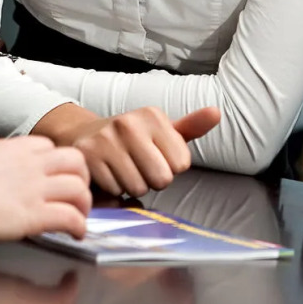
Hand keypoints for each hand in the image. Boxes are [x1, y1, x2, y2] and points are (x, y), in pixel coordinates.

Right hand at [0, 135, 91, 246]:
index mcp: (12, 149)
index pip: (48, 147)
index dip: (55, 163)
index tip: (53, 176)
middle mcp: (29, 164)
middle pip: (75, 161)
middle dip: (81, 178)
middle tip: (77, 195)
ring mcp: (35, 188)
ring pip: (79, 188)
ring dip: (84, 204)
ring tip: (80, 218)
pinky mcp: (34, 214)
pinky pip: (70, 216)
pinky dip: (79, 226)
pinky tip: (76, 234)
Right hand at [33, 103, 220, 196]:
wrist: (85, 135)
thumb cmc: (132, 138)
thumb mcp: (163, 130)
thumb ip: (192, 126)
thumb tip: (217, 112)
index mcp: (153, 116)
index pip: (181, 164)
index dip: (170, 167)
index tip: (156, 156)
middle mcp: (129, 123)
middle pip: (161, 178)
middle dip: (153, 180)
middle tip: (140, 167)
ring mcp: (106, 139)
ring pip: (137, 188)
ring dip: (132, 186)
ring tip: (123, 169)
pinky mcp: (88, 156)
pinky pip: (115, 190)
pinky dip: (113, 188)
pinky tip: (108, 173)